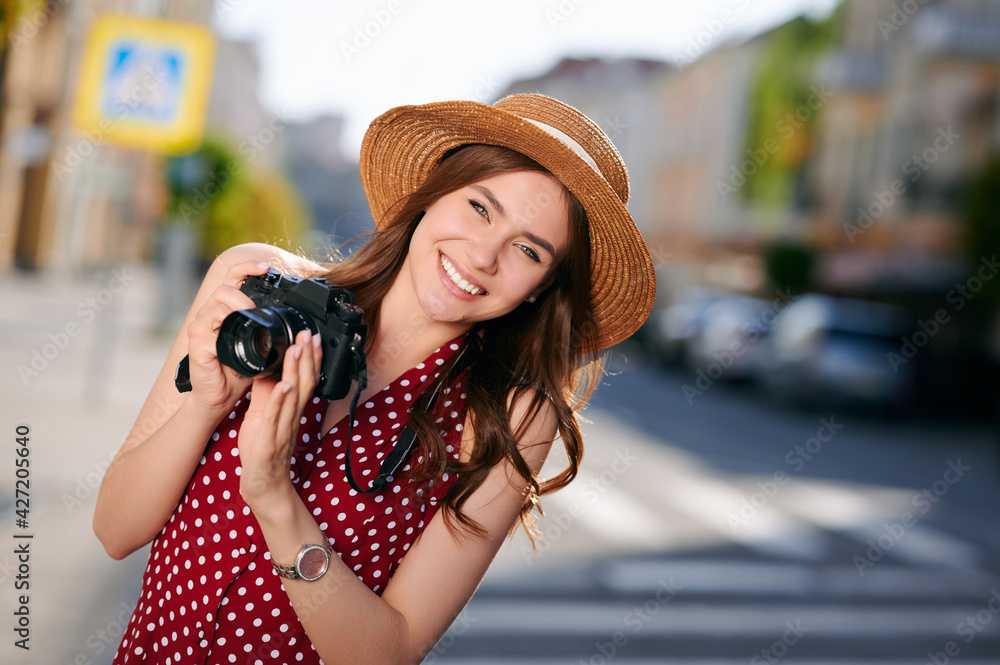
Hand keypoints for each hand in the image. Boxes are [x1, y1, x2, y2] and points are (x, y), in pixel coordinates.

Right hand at [185, 260, 271, 414]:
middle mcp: (209, 315)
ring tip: (249, 325)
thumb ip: (265, 327)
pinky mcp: (196, 345)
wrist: (221, 396)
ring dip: (237, 311)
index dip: (247, 267)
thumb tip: (289, 316)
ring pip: (217, 306)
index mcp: (224, 310)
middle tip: (257, 310)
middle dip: (244, 297)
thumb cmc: (238, 370)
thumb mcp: (258, 344)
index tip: (267, 268)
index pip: (232, 278)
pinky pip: (209, 333)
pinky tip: (235, 346)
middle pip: (224, 289)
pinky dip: (225, 336)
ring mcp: (200, 329)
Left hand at [238, 329, 323, 510]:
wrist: (263, 489)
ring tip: (298, 349)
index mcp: (290, 412)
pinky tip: (284, 386)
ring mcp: (282, 431)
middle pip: (305, 383)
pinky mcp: (268, 444)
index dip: (310, 358)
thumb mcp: (261, 418)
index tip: (311, 336)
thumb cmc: (263, 454)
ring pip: (293, 397)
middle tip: (309, 334)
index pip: (304, 380)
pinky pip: (275, 420)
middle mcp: (291, 419)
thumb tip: (266, 370)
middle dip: (308, 357)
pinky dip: (280, 402)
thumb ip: (265, 395)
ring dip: (296, 372)